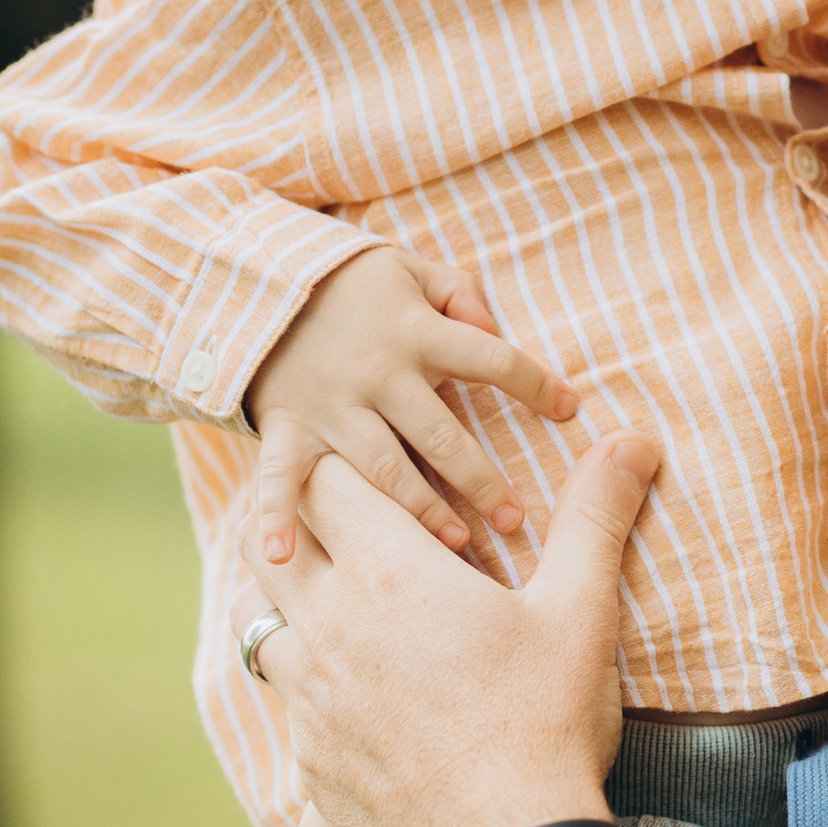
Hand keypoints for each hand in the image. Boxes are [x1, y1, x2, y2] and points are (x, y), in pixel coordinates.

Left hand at [232, 434, 652, 826]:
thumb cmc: (544, 727)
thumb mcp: (581, 613)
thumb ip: (595, 517)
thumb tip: (633, 440)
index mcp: (386, 572)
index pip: (321, 481)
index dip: (344, 467)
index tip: (377, 474)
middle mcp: (326, 626)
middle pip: (264, 542)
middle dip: (295, 522)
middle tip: (341, 523)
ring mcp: (306, 697)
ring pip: (253, 620)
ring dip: (281, 598)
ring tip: (330, 600)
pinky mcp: (307, 760)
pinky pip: (282, 698)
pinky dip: (302, 678)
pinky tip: (350, 693)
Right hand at [243, 242, 578, 567]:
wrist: (256, 278)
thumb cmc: (349, 281)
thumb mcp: (409, 269)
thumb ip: (459, 293)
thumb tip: (493, 326)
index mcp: (416, 331)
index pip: (490, 358)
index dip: (535, 383)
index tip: (571, 410)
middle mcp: (378, 373)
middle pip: (440, 434)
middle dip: (481, 479)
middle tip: (516, 520)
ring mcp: (331, 406)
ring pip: (382, 467)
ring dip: (418, 510)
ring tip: (457, 545)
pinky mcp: (289, 427)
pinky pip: (280, 476)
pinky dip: (276, 516)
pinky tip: (282, 557)